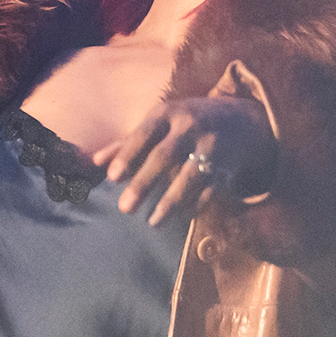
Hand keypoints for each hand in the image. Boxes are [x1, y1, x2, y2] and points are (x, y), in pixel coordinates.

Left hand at [91, 94, 277, 226]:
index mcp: (168, 113)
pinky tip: (182, 217)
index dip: (127, 154)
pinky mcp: (229, 166)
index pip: (143, 133)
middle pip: (165, 156)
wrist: (241, 120)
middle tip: (124, 209)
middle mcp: (191, 127)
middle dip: (144, 183)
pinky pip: (211, 189)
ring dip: (171, 201)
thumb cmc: (186, 122)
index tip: (112, 177)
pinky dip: (196, 204)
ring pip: (191, 176)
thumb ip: (127, 142)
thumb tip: (94, 162)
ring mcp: (212, 146)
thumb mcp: (159, 123)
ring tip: (152, 222)